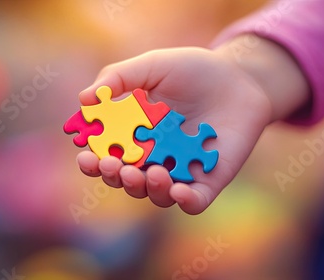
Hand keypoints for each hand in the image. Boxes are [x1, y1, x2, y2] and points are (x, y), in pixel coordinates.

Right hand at [77, 36, 307, 213]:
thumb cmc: (193, 70)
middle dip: (116, 178)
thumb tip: (83, 99)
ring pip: (157, 195)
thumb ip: (119, 78)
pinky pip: (194, 202)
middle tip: (115, 165)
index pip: (107, 156)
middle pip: (127, 180)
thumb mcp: (153, 66)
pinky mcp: (209, 180)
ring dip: (147, 189)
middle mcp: (154, 158)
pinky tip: (179, 190)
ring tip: (151, 172)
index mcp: (134, 136)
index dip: (93, 162)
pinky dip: (185, 202)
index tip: (86, 157)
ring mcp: (181, 171)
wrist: (239, 77)